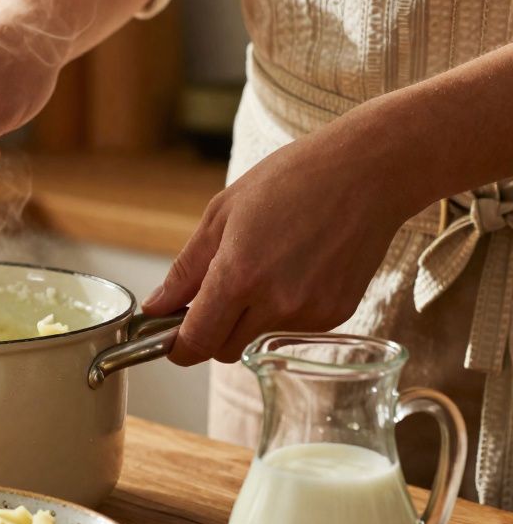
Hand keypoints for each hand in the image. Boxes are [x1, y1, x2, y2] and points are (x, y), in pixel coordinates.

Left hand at [141, 127, 424, 364]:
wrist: (368, 171)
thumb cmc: (292, 180)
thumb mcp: (222, 214)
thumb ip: (185, 271)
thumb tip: (155, 307)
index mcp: (239, 276)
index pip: (196, 343)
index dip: (177, 346)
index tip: (172, 336)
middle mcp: (276, 303)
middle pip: (224, 351)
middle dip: (212, 332)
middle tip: (216, 295)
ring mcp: (310, 313)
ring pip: (258, 343)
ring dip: (247, 324)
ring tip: (263, 272)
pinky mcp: (337, 316)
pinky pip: (292, 332)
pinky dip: (282, 315)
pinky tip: (293, 274)